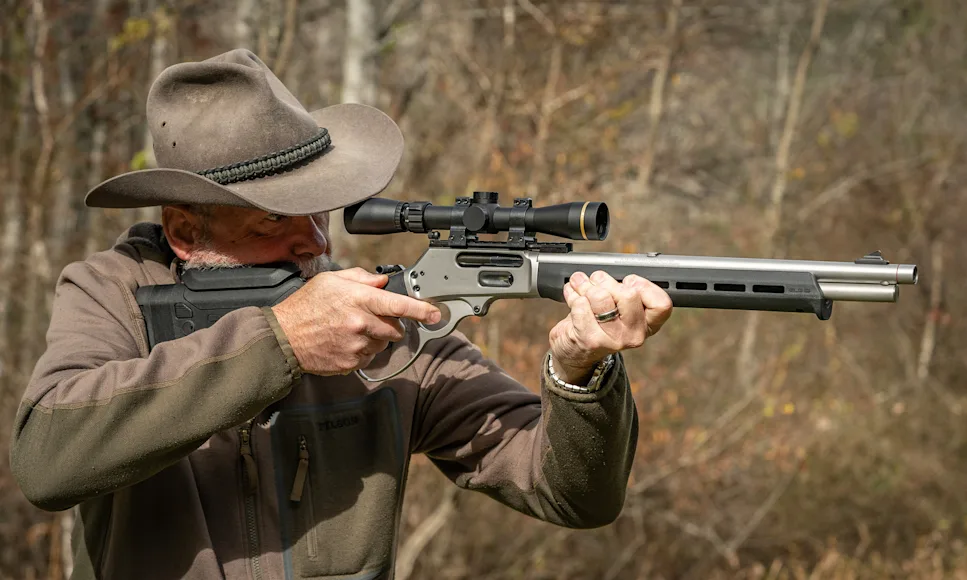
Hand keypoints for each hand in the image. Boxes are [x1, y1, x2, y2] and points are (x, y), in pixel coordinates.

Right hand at [271, 267, 440, 374]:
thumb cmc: (305, 307)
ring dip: (375, 337)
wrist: (283, 338)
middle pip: (395, 328)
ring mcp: (356, 345)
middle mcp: (360, 323)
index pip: (398, 305)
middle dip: (389, 324)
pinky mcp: (351, 363)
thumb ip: (360, 278)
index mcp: (358, 300)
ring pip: (382, 343)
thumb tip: (382, 281)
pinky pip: (368, 357)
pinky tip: (344, 342)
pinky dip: (362, 350)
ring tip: (351, 330)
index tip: (435, 314)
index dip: (421, 310)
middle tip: (369, 318)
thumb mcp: (330, 281)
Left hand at [548, 270, 672, 383]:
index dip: (643, 285)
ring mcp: (614, 340)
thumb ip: (624, 290)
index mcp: (648, 324)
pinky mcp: (592, 340)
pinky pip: (581, 306)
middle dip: (607, 281)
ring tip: (581, 287)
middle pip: (629, 294)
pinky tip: (574, 299)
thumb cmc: (599, 322)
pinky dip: (573, 297)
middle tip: (596, 282)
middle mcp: (635, 335)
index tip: (628, 282)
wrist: (577, 349)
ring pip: (601, 296)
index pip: (662, 303)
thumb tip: (613, 272)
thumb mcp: (619, 306)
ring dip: (586, 286)